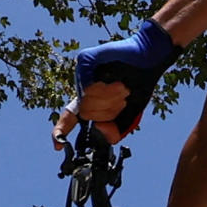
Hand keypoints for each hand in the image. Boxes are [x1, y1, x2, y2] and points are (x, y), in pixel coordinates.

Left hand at [68, 21, 182, 139]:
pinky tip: (117, 83)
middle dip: (109, 111)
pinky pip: (88, 87)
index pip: (69, 118)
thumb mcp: (128, 117)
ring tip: (122, 88)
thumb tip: (97, 128)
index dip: (61, 130)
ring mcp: (82, 73)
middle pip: (86, 114)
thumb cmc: (138, 87)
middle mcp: (82, 88)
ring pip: (87, 101)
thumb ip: (115, 131)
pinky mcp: (84, 60)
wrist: (148, 60)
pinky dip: (106, 89)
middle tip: (122, 99)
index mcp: (90, 102)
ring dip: (111, 99)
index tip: (58, 146)